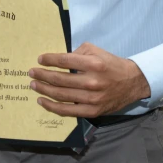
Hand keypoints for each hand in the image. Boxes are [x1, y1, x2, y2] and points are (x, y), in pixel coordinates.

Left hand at [28, 42, 150, 117]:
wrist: (132, 82)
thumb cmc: (110, 64)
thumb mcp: (96, 50)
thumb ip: (77, 52)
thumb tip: (59, 59)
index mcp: (93, 64)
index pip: (65, 60)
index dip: (49, 60)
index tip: (40, 59)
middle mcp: (92, 82)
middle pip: (60, 79)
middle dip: (42, 75)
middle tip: (31, 72)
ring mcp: (92, 98)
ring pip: (61, 95)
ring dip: (44, 90)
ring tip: (33, 85)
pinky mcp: (92, 111)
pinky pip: (68, 111)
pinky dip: (53, 107)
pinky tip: (42, 101)